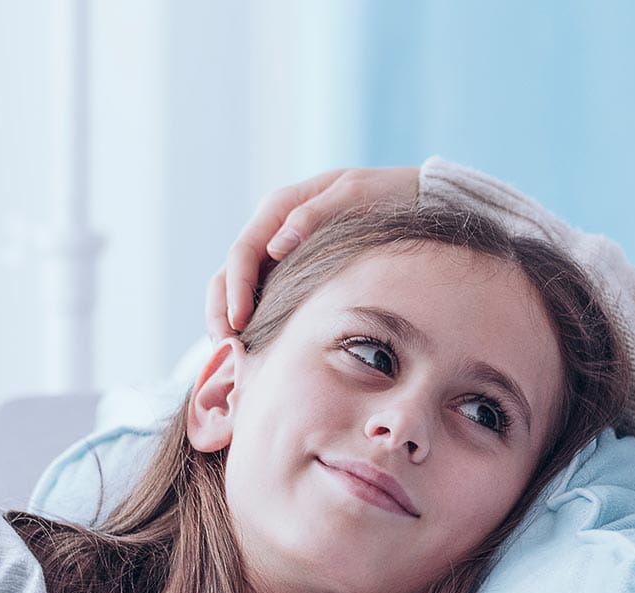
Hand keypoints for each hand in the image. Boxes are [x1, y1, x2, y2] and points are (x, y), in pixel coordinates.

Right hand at [206, 166, 418, 340]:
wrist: (413, 199)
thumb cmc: (386, 194)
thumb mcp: (357, 195)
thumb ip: (316, 215)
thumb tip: (277, 244)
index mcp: (279, 206)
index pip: (243, 251)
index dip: (235, 289)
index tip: (239, 323)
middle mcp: (271, 228)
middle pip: (228, 271)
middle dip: (221, 310)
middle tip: (227, 348)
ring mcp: (277, 250)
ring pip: (235, 285)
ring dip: (227, 318)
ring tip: (231, 355)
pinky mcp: (288, 269)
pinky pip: (257, 294)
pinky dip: (247, 319)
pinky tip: (251, 347)